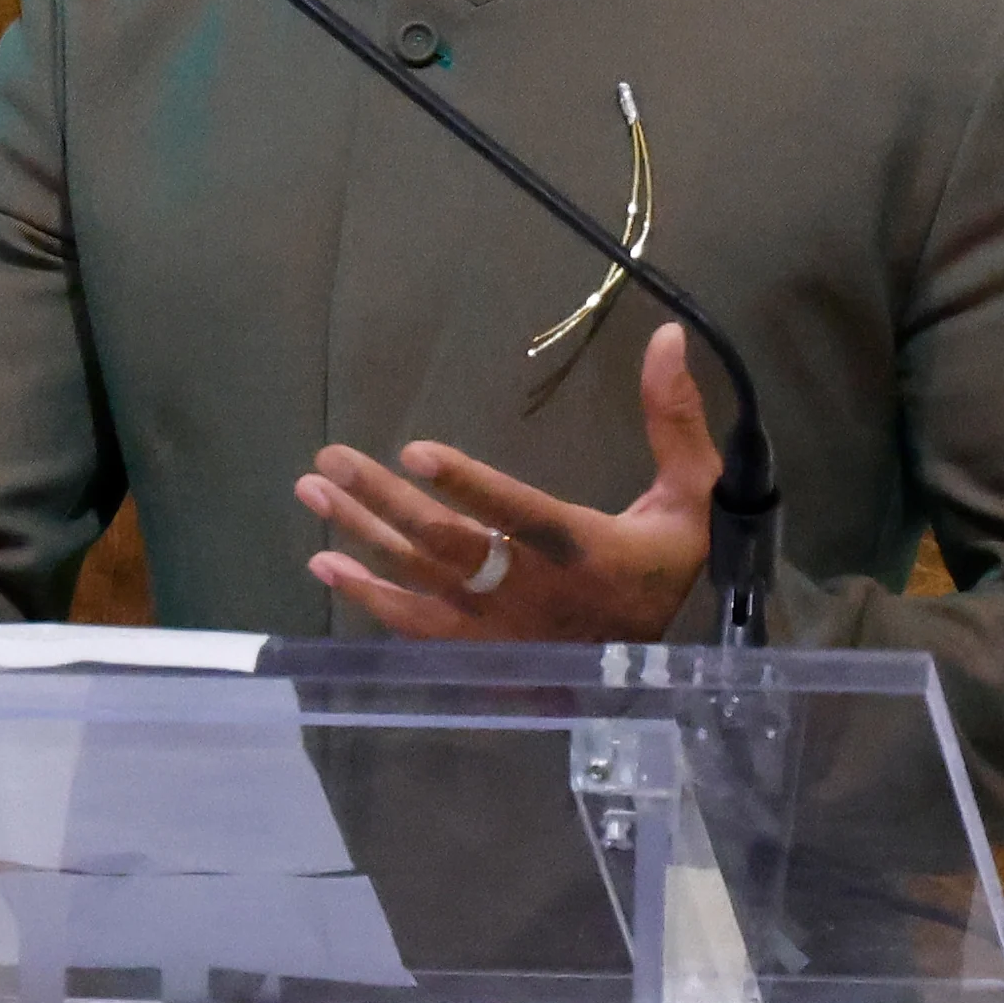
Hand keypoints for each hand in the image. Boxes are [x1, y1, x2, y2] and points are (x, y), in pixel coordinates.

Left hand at [298, 322, 718, 642]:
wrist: (649, 669)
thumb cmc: (661, 565)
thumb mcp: (691, 495)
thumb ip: (676, 418)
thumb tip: (666, 333)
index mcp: (584, 551)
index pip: (519, 515)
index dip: (469, 486)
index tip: (416, 451)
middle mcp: (529, 594)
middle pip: (448, 545)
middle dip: (385, 500)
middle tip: (331, 459)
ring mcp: (494, 627)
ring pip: (418, 577)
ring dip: (361, 533)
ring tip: (312, 490)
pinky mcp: (473, 649)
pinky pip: (410, 623)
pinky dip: (366, 594)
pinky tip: (323, 564)